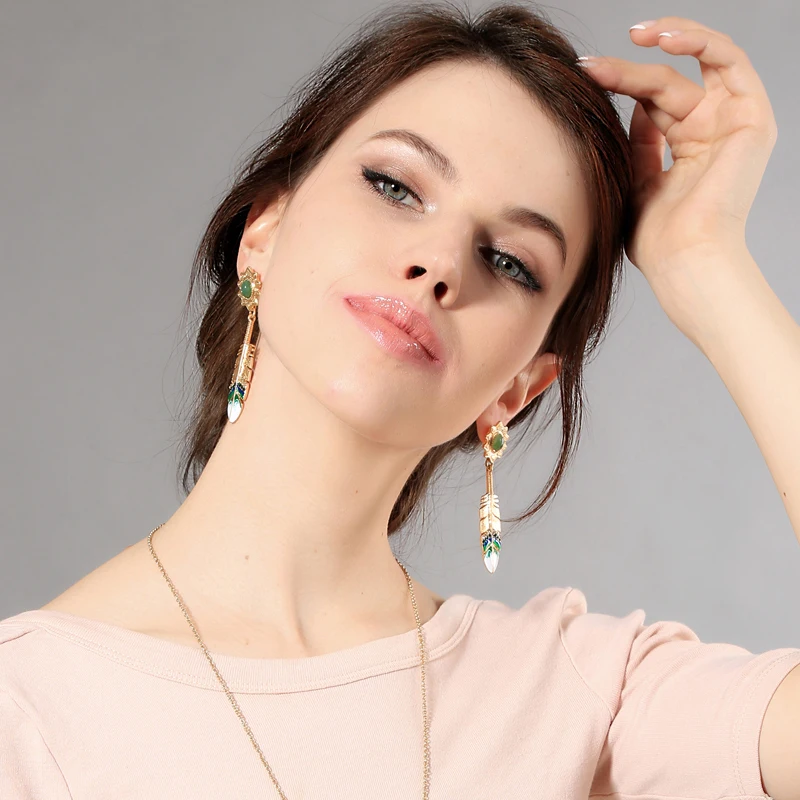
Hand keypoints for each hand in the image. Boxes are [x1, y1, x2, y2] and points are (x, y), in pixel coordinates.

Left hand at [579, 17, 777, 334]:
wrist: (681, 259)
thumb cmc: (656, 239)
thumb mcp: (634, 182)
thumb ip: (636, 144)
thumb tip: (633, 106)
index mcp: (688, 148)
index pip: (653, 102)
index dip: (620, 84)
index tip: (585, 76)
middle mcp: (712, 132)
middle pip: (667, 84)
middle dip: (627, 71)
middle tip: (590, 66)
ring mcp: (732, 123)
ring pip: (693, 67)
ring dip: (665, 42)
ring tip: (633, 35)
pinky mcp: (751, 117)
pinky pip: (729, 61)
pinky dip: (699, 41)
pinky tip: (662, 39)